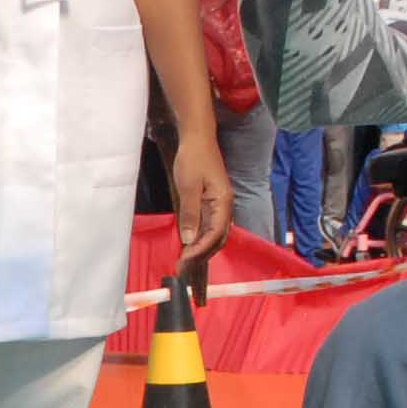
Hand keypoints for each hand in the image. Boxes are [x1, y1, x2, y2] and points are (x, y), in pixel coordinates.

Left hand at [166, 135, 232, 265]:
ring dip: (200, 250)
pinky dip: (198, 239)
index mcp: (223, 203)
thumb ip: (190, 213)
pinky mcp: (211, 203)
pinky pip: (208, 226)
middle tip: (182, 269)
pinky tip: (188, 245)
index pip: (214, 235)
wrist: (197, 138)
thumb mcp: (189, 186)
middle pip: (217, 239)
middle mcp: (224, 207)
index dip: (200, 250)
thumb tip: (188, 239)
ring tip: (184, 262)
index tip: (184, 261)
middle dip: (201, 256)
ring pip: (213, 235)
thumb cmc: (193, 158)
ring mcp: (218, 205)